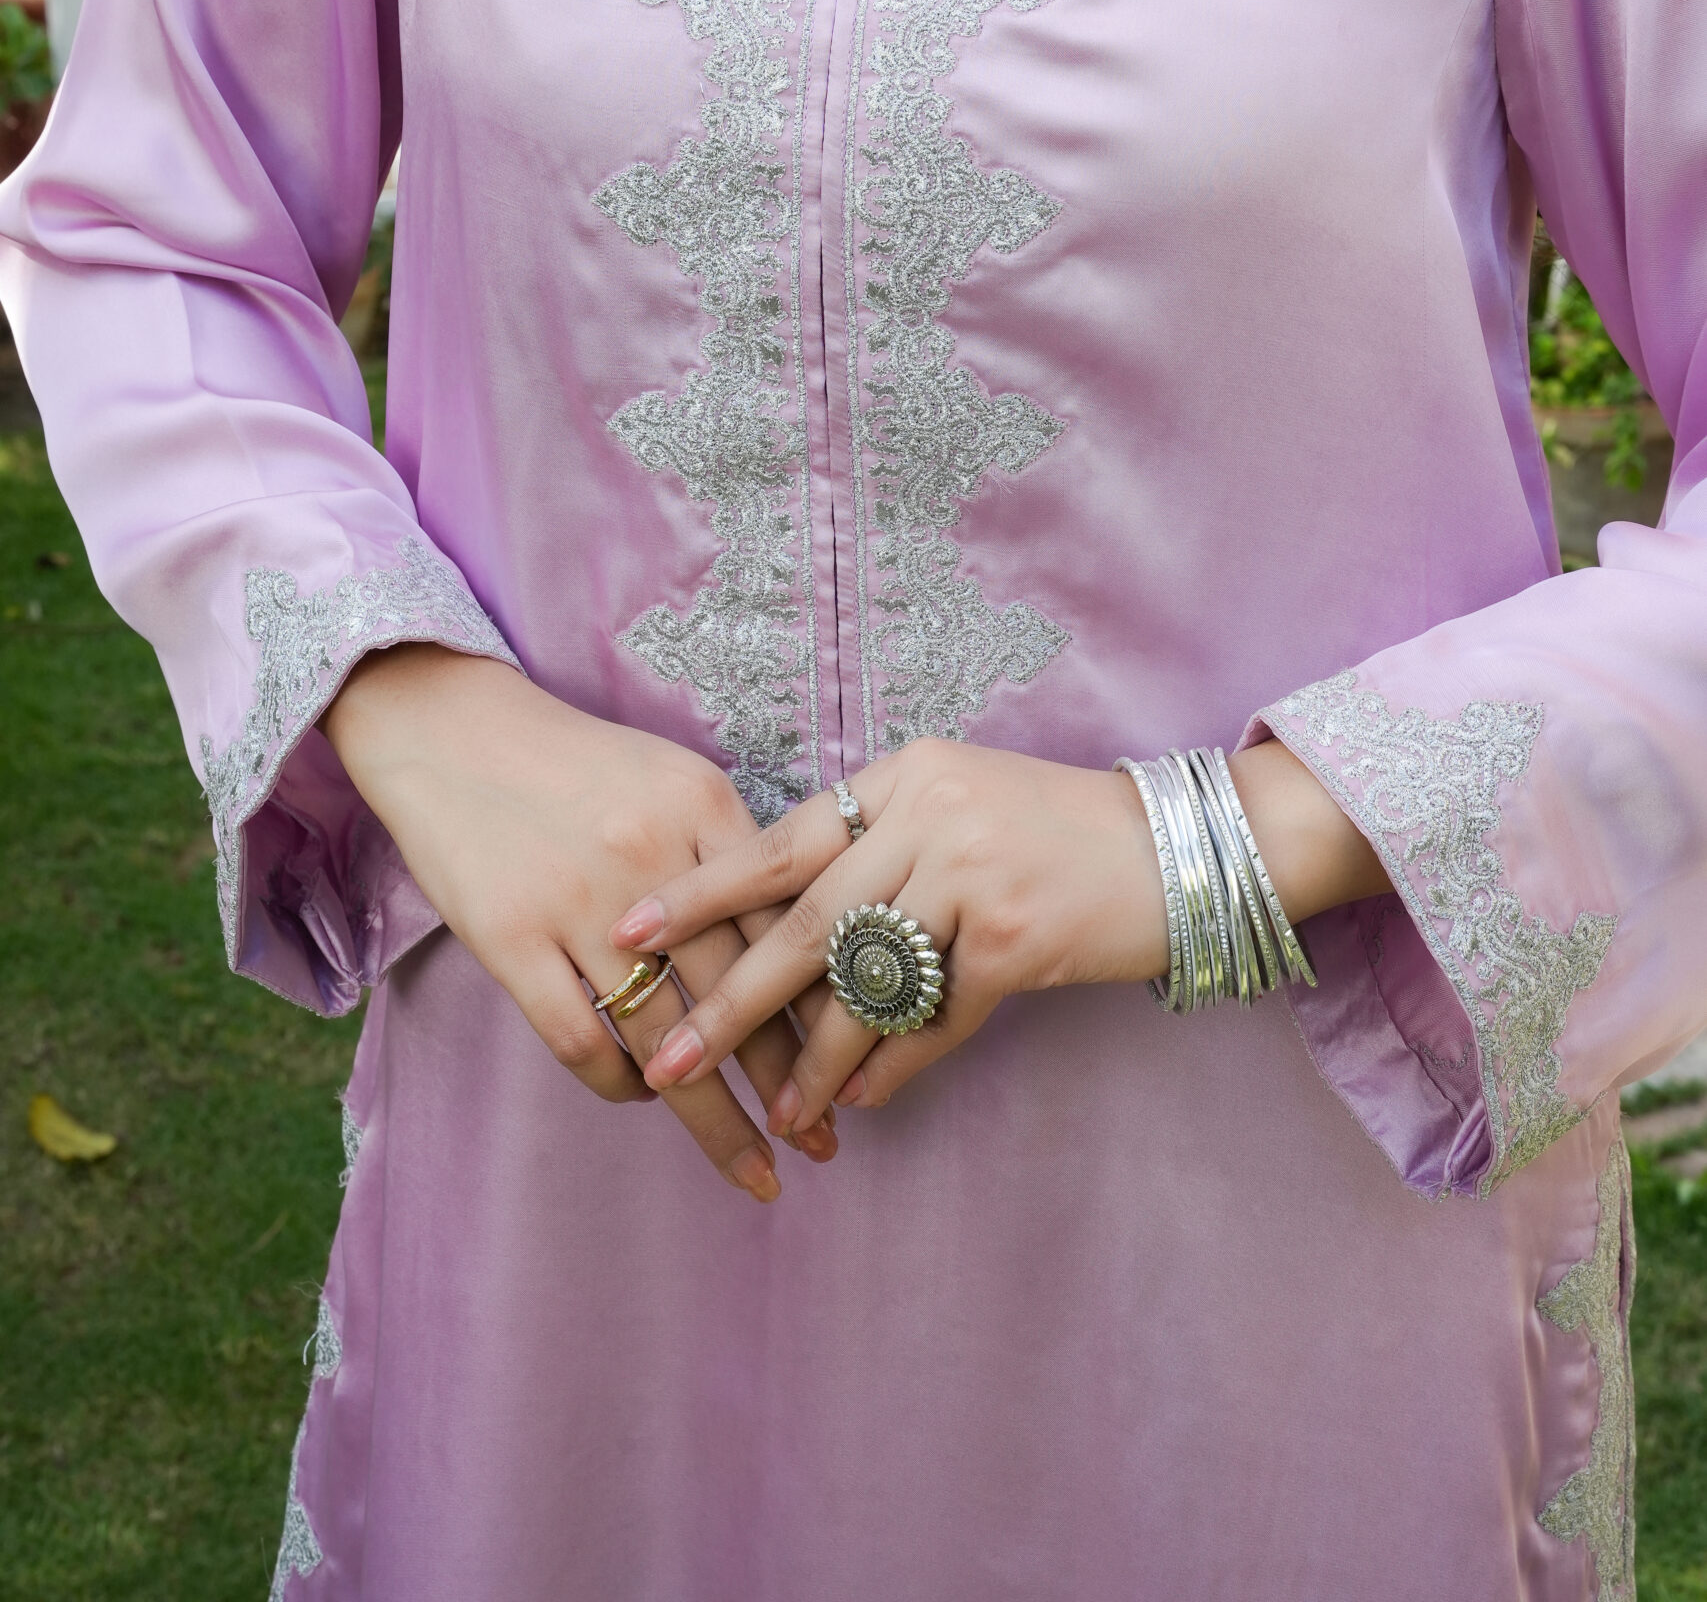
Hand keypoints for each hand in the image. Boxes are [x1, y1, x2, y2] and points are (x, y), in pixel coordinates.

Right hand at [322, 642, 835, 1200]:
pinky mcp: (509, 938)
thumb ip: (733, 853)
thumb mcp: (674, 780)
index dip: (826, 1008)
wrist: (453, 730)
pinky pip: (580, 1040)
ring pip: (664, 1038)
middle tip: (823, 1144)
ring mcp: (576, 903)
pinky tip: (644, 1097)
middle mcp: (649, 858)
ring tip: (753, 1164)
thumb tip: (796, 946)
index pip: (784, 926)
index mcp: (703, 807)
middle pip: (736, 995)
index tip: (858, 1064)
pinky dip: (620, 1083)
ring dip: (714, 1115)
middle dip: (787, 1082)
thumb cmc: (578, 764)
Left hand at [611, 734, 1390, 1137]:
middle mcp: (927, 813)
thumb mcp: (960, 808)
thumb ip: (880, 851)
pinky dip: (898, 1063)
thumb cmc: (1057, 831)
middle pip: (803, 918)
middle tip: (668, 1051)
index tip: (629, 929)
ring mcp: (971, 872)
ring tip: (772, 1108)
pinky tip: (866, 1101)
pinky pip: (934, 1016)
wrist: (1181, 844)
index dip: (703, 891)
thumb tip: (795, 931)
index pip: (780, 839)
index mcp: (903, 775)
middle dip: (730, 995)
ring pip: (864, 981)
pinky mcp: (1014, 936)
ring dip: (813, 1055)